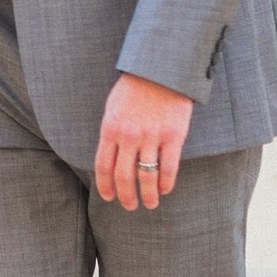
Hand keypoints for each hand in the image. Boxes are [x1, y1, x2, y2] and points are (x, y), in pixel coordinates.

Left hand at [94, 72, 193, 211]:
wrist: (161, 69)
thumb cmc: (134, 88)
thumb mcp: (113, 108)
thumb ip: (111, 133)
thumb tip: (109, 159)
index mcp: (110, 129)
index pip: (103, 167)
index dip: (105, 186)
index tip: (109, 197)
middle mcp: (129, 136)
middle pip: (124, 177)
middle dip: (126, 197)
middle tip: (130, 206)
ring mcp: (151, 137)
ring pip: (147, 177)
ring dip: (148, 196)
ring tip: (150, 204)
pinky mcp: (173, 136)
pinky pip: (168, 168)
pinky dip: (166, 184)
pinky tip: (164, 189)